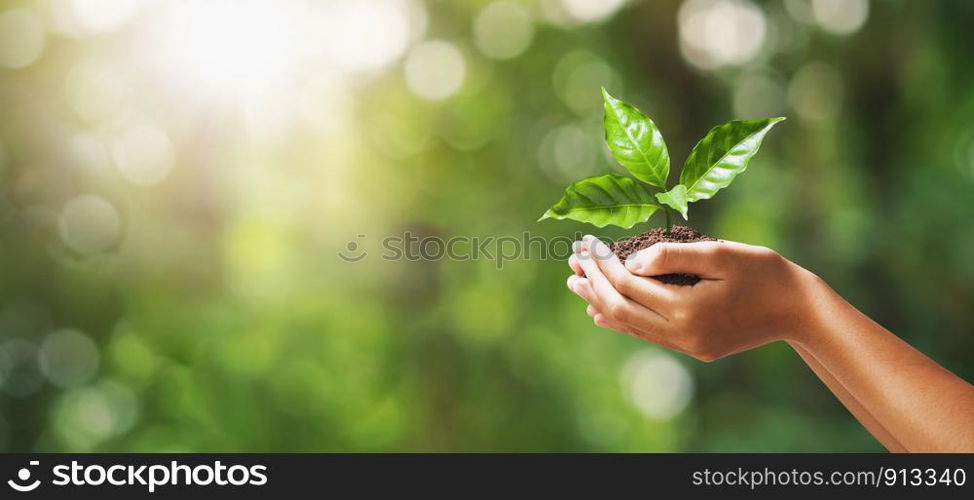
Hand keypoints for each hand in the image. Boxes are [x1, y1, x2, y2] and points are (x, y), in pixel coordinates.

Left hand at [567, 235, 824, 360]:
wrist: (798, 309)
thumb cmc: (763, 272)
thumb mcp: (719, 253)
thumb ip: (672, 256)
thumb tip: (630, 262)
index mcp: (687, 310)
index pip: (628, 285)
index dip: (602, 264)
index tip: (585, 244)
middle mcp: (682, 335)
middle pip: (621, 309)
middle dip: (593, 284)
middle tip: (571, 263)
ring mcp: (687, 346)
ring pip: (631, 325)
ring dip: (601, 303)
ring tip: (577, 284)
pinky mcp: (694, 348)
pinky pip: (647, 334)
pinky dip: (623, 319)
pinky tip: (603, 311)